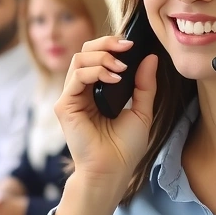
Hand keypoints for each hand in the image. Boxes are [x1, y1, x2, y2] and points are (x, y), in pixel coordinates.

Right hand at [53, 36, 157, 214]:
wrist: (113, 171)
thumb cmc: (125, 148)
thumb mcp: (141, 111)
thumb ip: (144, 85)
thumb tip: (150, 58)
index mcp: (97, 91)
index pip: (98, 57)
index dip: (112, 46)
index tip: (132, 45)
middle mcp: (81, 92)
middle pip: (85, 52)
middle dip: (106, 44)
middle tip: (126, 47)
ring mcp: (71, 98)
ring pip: (79, 59)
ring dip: (103, 57)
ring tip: (121, 69)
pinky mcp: (65, 106)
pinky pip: (77, 77)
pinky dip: (96, 72)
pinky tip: (114, 79)